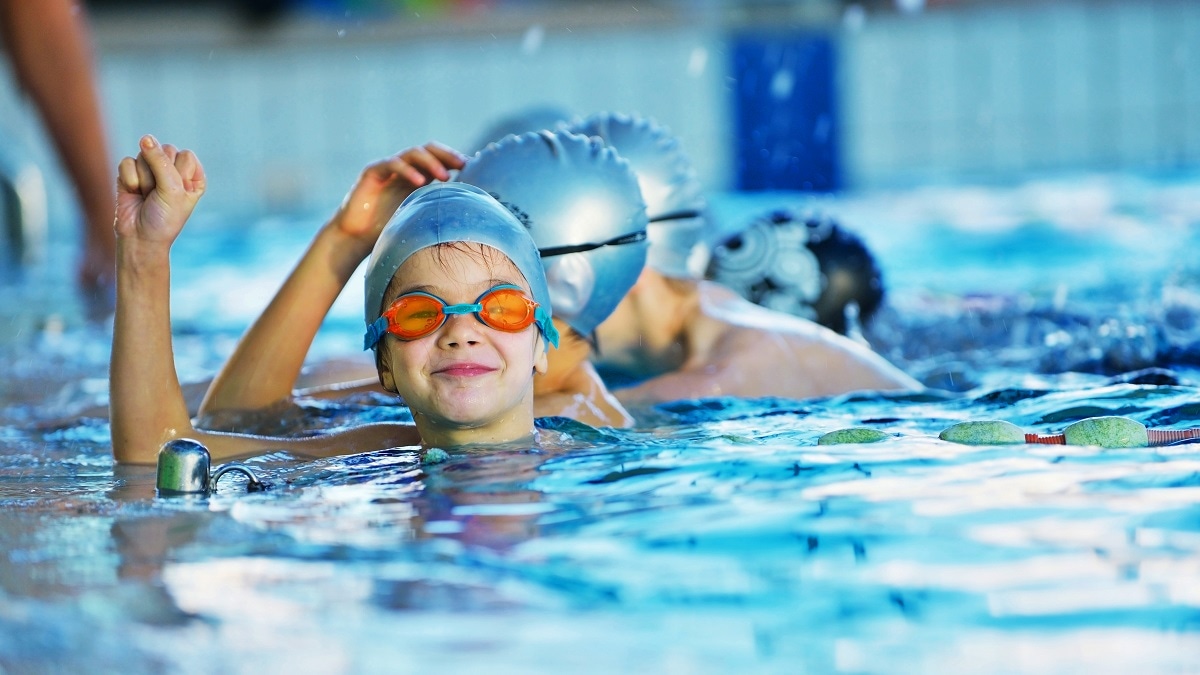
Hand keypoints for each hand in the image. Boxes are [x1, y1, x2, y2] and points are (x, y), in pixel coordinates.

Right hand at [114, 135, 205, 247]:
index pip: (186, 155)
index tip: (176, 194)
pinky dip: (129, 179)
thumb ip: (160, 161)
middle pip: (165, 150)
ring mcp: (151, 169)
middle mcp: (174, 170)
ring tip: (147, 196)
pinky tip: (133, 193)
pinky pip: (127, 161)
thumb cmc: (164, 218)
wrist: (139, 238)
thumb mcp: (171, 189)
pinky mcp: (131, 172)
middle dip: (159, 175)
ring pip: (144, 154)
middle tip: (159, 196)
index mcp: (193, 175)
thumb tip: (145, 137)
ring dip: (144, 179)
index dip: (178, 174)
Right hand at [332, 141, 465, 243]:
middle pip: (429, 150)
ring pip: (413, 153)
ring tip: (445, 176)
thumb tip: (473, 215)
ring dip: (431, 162)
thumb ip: (438, 211)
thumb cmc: (389, 232)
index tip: (475, 167)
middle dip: (447, 155)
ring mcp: (388, 168)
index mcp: (418, 177)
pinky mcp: (372, 172)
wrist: (356, 238)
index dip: (455, 160)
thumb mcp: (420, 220)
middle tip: (463, 165)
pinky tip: (420, 182)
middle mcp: (404, 168)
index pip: (439, 159)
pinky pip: (392, 164)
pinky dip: (408, 170)